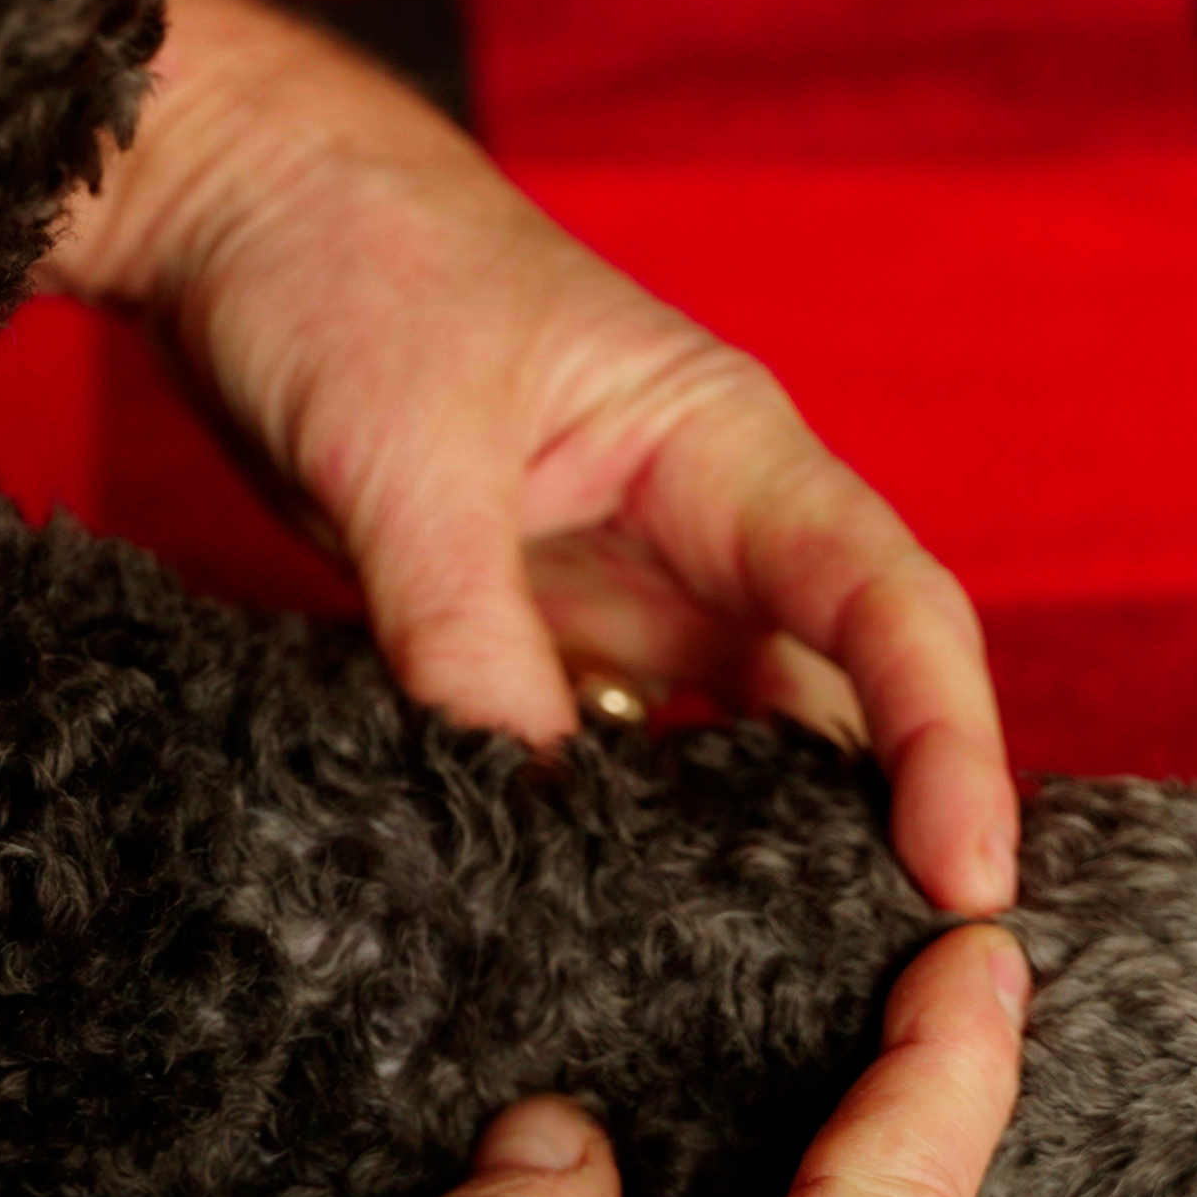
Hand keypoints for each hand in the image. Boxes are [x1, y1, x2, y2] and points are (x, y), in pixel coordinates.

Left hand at [46, 0, 1019, 915]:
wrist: (227, 201)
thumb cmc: (342, 268)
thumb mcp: (400, 461)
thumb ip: (465, 641)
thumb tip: (525, 823)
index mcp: (723, 449)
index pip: (887, 608)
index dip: (947, 744)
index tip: (969, 879)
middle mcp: (699, 528)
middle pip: (837, 700)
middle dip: (875, 836)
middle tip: (888, 995)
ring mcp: (613, 586)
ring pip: (722, 746)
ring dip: (737, 856)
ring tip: (754, 995)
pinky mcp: (523, 629)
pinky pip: (598, 755)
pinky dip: (609, 837)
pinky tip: (598, 926)